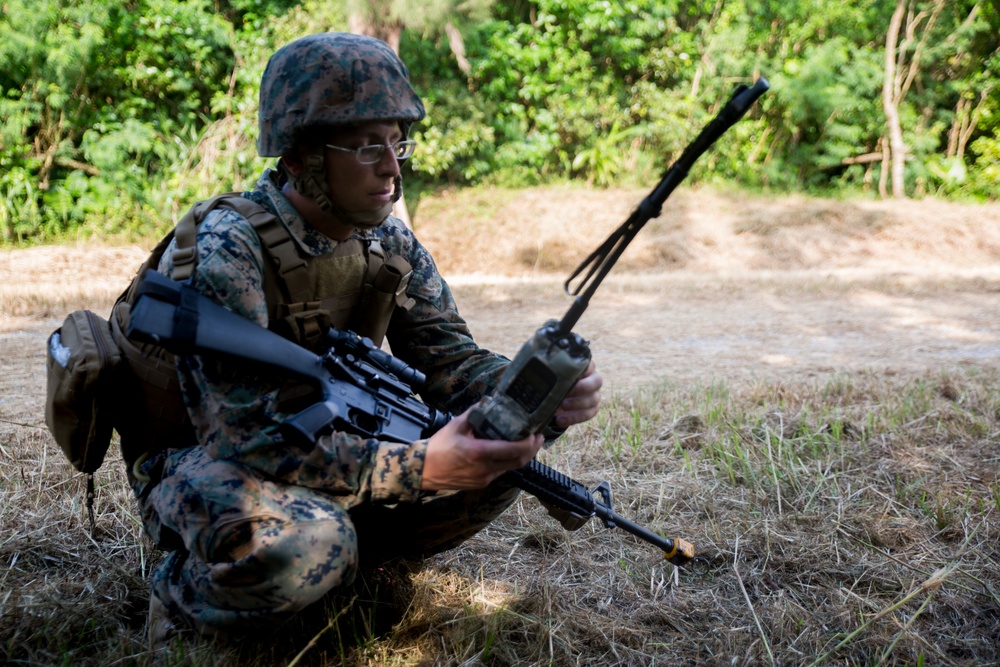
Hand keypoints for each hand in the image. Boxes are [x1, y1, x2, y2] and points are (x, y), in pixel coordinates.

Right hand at [421, 406, 543, 490]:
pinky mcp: (481, 483)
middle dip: (532, 450)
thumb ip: (475, 412)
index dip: (529, 443)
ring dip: (521, 456)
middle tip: (538, 437)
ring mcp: (484, 478)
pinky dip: (508, 462)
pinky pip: (500, 472)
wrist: (422, 470)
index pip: (513, 450)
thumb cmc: (438, 447)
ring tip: (527, 443)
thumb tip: (489, 401)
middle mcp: (485, 468)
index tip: (536, 433)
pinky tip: (508, 452)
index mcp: (479, 452)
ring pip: (511, 468)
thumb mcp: (456, 425)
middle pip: (518, 462)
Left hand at [553, 360, 602, 428]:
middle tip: (567, 392)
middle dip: (583, 387)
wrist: (552, 398)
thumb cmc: (552, 381)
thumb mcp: (551, 375)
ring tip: (561, 406)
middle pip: (597, 381)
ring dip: (578, 404)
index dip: (583, 369)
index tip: (569, 374)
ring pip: (594, 399)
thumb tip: (541, 370)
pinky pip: (590, 413)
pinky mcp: (592, 408)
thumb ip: (551, 371)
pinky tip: (560, 420)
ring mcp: (594, 394)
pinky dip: (575, 418)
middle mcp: (592, 379)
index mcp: (584, 367)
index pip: (589, 364)